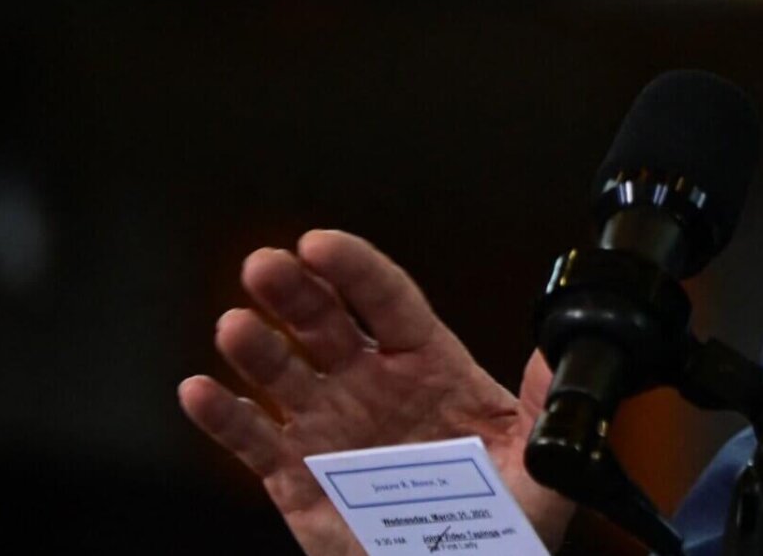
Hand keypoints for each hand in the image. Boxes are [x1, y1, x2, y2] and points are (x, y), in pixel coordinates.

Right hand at [178, 229, 576, 553]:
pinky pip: (254, 442)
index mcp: (430, 367)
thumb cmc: (505, 520)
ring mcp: (330, 428)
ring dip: (254, 348)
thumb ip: (549, 400)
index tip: (321, 243)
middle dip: (294, 291)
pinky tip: (200, 392)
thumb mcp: (542, 458)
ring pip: (282, 375)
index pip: (387, 301)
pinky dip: (222, 418)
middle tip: (266, 264)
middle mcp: (372, 386)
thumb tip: (562, 346)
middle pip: (325, 323)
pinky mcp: (297, 478)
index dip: (354, 268)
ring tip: (234, 327)